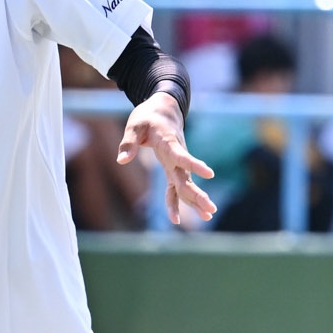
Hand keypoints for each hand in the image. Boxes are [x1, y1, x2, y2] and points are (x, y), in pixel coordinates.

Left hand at [117, 96, 216, 221]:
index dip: (195, 165)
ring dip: (196, 201)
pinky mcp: (174, 170)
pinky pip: (175, 189)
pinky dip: (177, 203)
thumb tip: (121, 161)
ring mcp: (177, 165)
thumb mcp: (134, 126)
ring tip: (209, 216)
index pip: (183, 156)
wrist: (162, 112)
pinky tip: (177, 220)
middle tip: (211, 208)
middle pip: (187, 178)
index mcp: (169, 143)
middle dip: (198, 194)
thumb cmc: (146, 118)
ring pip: (186, 185)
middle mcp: (177, 156)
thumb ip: (128, 143)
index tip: (210, 174)